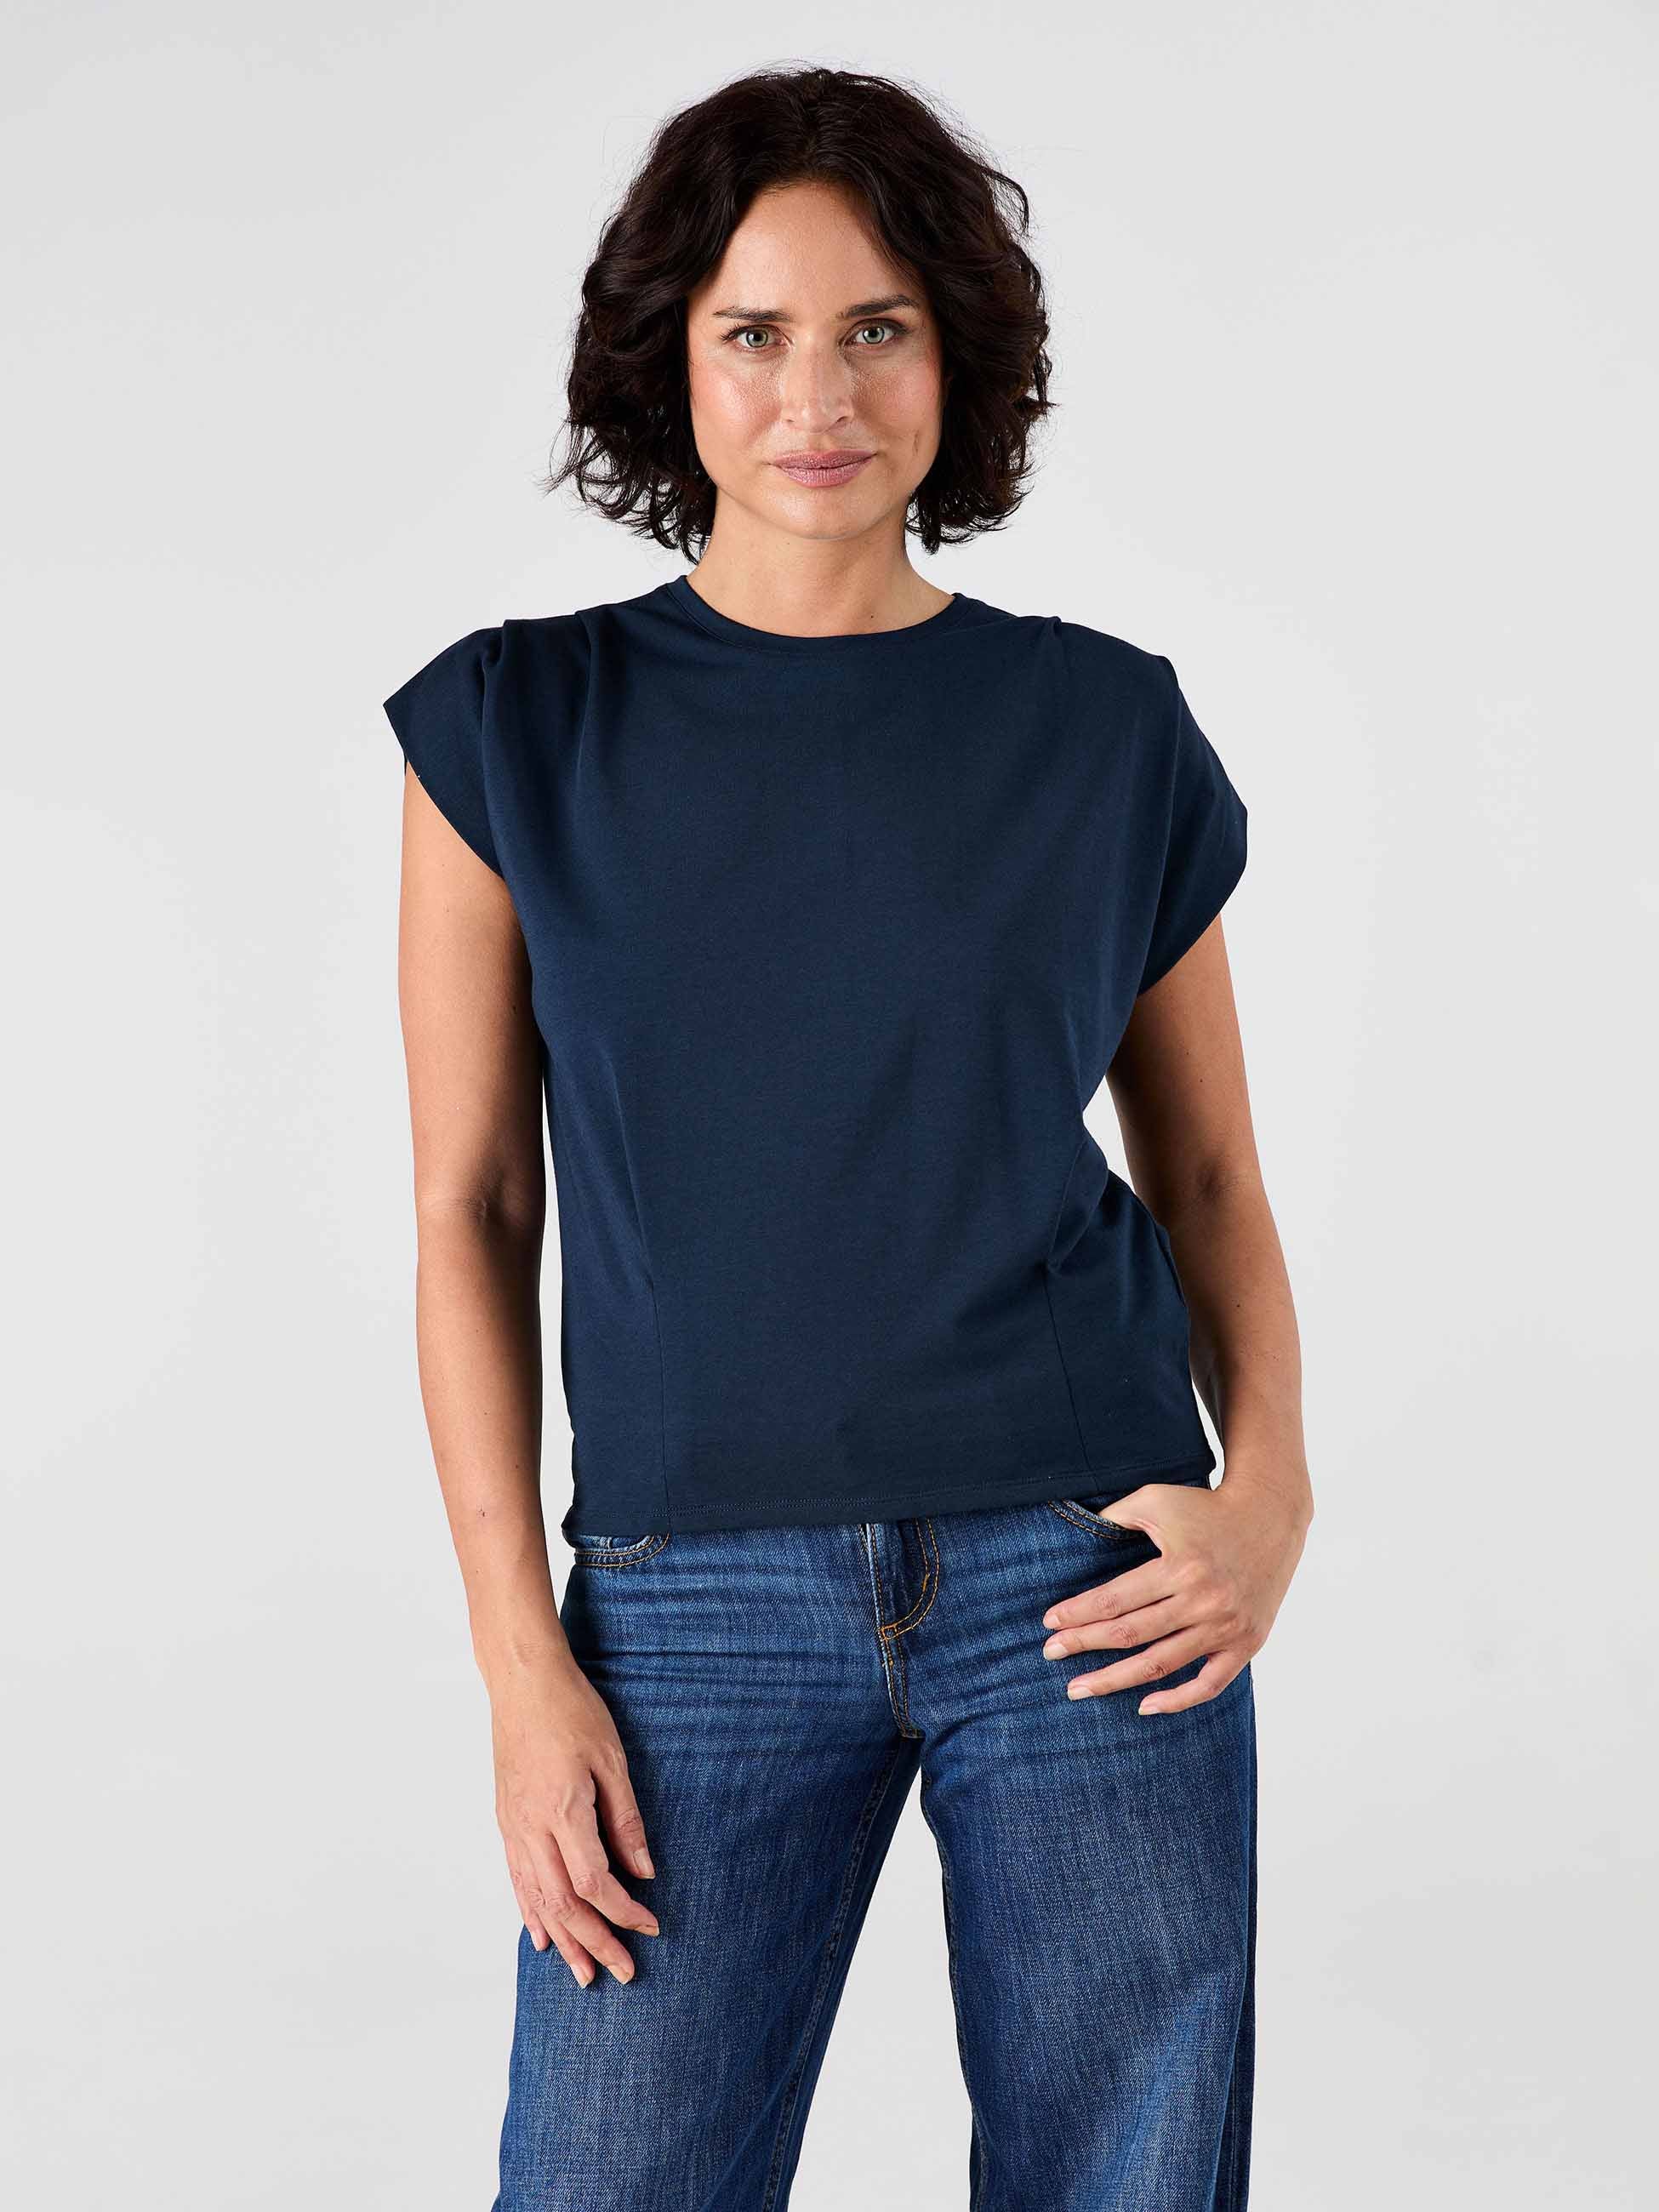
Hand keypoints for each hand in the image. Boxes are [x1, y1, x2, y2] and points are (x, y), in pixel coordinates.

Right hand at [490, 1659, 660, 1985]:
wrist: (523, 1682)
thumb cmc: (572, 1711)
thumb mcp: (612, 1759)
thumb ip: (627, 1820)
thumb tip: (645, 1871)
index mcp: (565, 1810)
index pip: (595, 1882)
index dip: (624, 1912)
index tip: (650, 1926)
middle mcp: (533, 1827)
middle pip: (564, 1904)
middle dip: (595, 1943)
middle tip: (623, 1973)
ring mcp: (514, 1827)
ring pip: (537, 1900)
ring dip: (562, 1941)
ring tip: (583, 1973)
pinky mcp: (506, 1821)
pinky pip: (517, 1879)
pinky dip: (531, 1913)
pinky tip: (541, 1937)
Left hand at [1039, 1472, 1310, 1713]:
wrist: (1270, 1517)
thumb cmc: (1205, 1506)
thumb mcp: (1157, 1498)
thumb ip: (1116, 1516)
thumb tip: (1078, 1534)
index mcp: (1180, 1566)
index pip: (1115, 1600)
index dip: (1078, 1614)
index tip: (1048, 1623)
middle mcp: (1204, 1601)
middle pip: (1131, 1634)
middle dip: (1084, 1645)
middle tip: (1049, 1654)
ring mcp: (1227, 1627)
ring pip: (1161, 1665)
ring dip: (1115, 1681)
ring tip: (1078, 1689)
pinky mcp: (1246, 1644)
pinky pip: (1209, 1685)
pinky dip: (1178, 1700)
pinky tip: (1144, 1706)